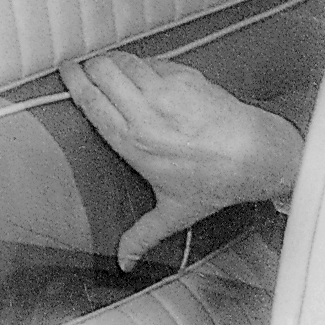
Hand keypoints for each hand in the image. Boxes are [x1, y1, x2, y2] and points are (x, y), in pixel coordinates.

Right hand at [61, 52, 303, 268]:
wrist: (259, 156)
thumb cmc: (219, 182)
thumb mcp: (175, 212)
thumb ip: (142, 235)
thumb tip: (124, 263)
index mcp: (133, 140)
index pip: (89, 100)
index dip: (73, 81)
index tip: (65, 73)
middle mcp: (145, 112)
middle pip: (101, 72)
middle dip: (89, 66)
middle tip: (84, 68)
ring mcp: (166, 91)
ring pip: (125, 61)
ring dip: (114, 61)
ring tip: (109, 68)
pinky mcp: (187, 77)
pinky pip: (153, 62)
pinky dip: (143, 64)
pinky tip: (143, 72)